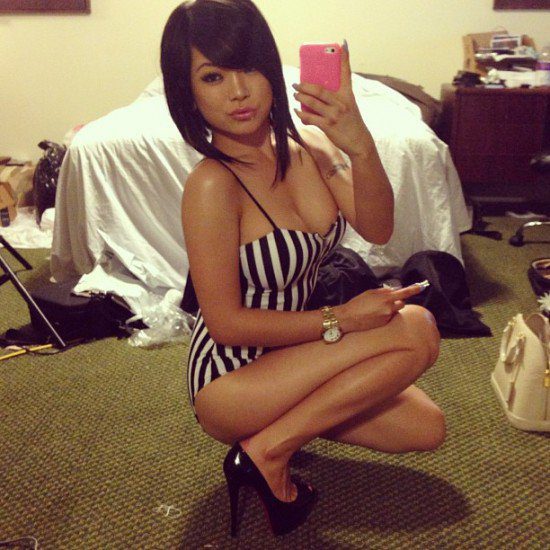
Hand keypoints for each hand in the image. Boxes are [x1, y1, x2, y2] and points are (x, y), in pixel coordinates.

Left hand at [293, 42, 371, 156]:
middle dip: (305, 86)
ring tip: (295, 95)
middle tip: (296, 84)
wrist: (359, 142)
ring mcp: (334, 115)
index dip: (344, 58)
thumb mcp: (349, 108)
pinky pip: (310, 118)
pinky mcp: (328, 126)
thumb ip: (337, 100)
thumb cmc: (352, 124)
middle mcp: (341, 103)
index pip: (346, 73)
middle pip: (319, 90)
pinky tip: (296, 111)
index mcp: (348, 96)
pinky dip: (301, 114)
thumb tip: (317, 95)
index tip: (342, 44)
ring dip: (301, 98)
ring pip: (313, 103)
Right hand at [334, 284, 424, 332]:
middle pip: (401, 303)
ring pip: (394, 311)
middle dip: (397, 302)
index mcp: (385, 298)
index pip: (404, 293)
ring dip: (390, 310)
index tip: (421, 286)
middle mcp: (389, 308)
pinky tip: (373, 316)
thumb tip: (393, 291)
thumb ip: (383, 292)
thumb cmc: (357, 303)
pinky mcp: (384, 325)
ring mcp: (387, 318)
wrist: (348, 318)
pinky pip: (389, 319)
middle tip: (385, 302)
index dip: (413, 289)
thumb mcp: (370, 293)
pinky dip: (384, 317)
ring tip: (376, 310)